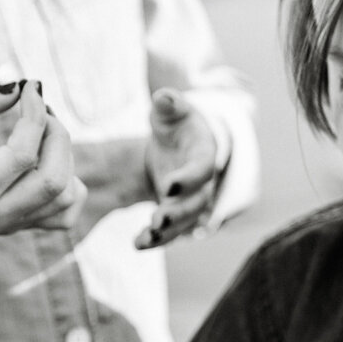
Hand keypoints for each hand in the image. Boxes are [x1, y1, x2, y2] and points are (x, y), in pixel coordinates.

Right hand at [0, 80, 86, 250]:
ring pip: (66, 196)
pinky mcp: (23, 227)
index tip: (28, 86)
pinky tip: (45, 162)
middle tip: (37, 108)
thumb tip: (15, 85)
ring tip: (39, 131)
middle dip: (56, 133)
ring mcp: (13, 226)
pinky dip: (70, 184)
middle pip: (54, 180)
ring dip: (63, 155)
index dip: (34, 113)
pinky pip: (66, 214)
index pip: (23, 155)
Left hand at [138, 88, 220, 249]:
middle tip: (156, 218)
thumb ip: (169, 104)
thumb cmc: (177, 125)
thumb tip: (164, 97)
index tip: (168, 185)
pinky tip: (138, 244)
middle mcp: (203, 183)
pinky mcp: (178, 215)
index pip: (203, 168)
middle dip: (177, 212)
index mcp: (205, 154)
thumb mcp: (172, 111)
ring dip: (166, 232)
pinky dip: (156, 239)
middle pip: (196, 202)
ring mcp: (192, 202)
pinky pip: (171, 232)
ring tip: (143, 238)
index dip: (188, 178)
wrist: (180, 146)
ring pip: (184, 222)